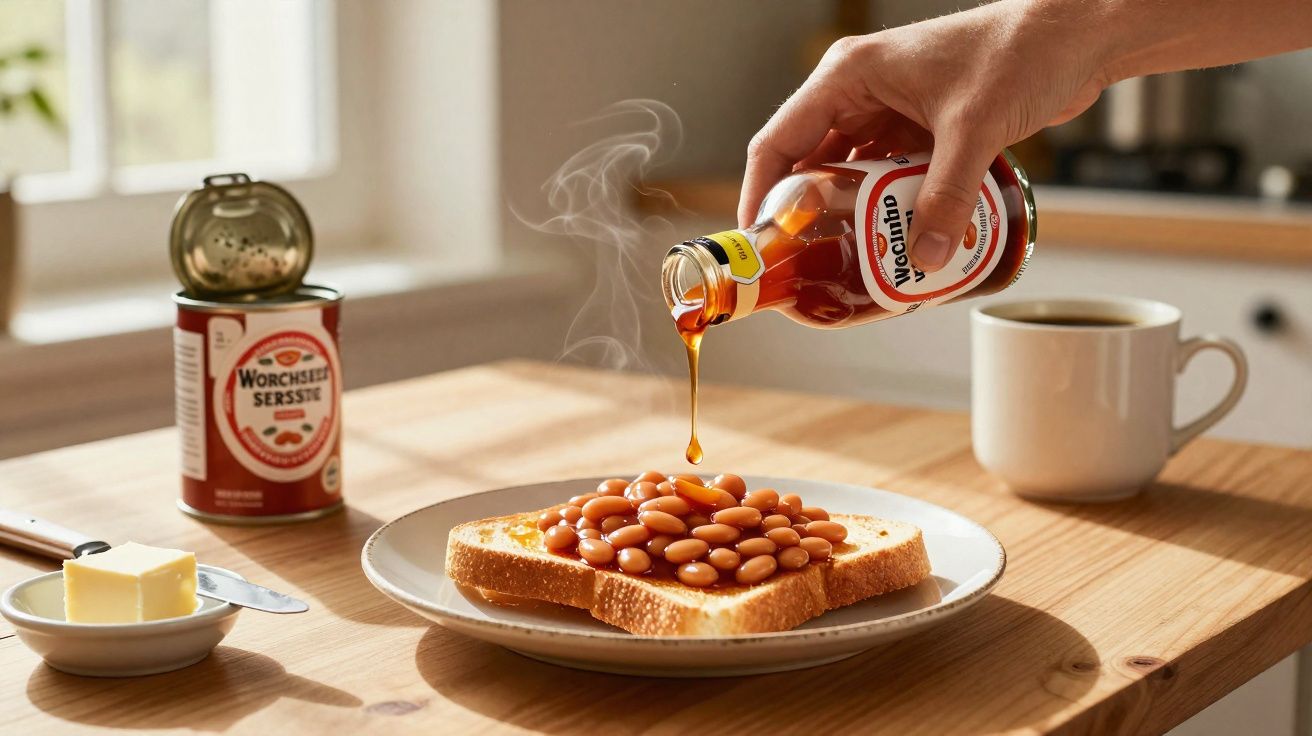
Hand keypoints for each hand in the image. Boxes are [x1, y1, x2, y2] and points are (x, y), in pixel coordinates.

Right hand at [738, 0, 1108, 271]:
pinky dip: (887, 202)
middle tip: (803, 261)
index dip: (760, 194)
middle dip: (805, 212)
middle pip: (808, 161)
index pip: (779, 140)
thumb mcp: (974, 130)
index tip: (759, 242)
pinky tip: (892, 235)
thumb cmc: (1020, 51)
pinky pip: (887, 172)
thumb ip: (946, 196)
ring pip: (849, 170)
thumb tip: (924, 256)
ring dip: (850, 211)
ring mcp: (889, 107)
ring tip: (845, 256)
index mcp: (849, 74)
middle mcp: (860, 89)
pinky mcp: (918, 124)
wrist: (1077, 36)